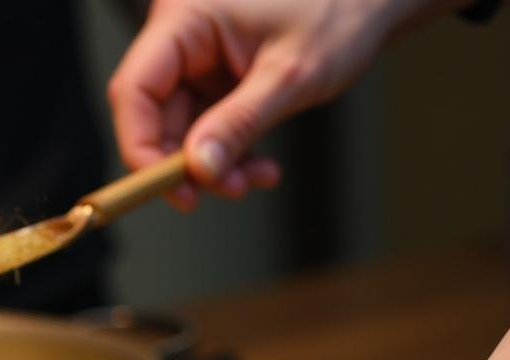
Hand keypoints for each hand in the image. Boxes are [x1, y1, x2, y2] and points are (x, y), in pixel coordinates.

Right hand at [107, 0, 454, 209]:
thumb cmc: (341, 11)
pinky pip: (206, 125)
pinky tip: (259, 166)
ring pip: (181, 127)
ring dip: (213, 164)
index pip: (134, 88)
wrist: (374, 0)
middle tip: (222, 191)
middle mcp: (182, 35)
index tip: (166, 187)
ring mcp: (198, 58)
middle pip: (153, 114)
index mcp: (185, 17)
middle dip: (187, 161)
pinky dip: (230, 152)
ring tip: (253, 179)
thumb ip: (239, 124)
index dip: (140, 144)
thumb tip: (198, 170)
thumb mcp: (290, 75)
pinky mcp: (216, 77)